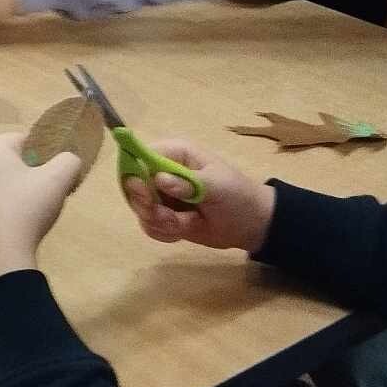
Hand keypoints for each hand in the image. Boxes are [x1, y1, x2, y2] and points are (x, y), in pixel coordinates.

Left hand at [0, 131, 87, 287]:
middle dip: (39, 175)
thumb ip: (69, 161)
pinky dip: (14, 210)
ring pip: (10, 183)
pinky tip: (24, 227)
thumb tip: (70, 161)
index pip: (29, 140)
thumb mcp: (57, 179)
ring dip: (27, 194)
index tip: (62, 176)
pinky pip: (0, 203)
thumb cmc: (26, 206)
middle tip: (53, 194)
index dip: (50, 155)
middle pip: (18, 162)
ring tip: (40, 213)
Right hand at [121, 139, 276, 252]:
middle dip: (149, 206)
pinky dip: (163, 232)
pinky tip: (182, 231)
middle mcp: (160, 172)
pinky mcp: (163, 216)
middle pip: (133, 187)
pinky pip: (148, 225)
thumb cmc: (238, 196)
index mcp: (173, 154)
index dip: (135, 176)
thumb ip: (188, 182)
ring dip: (160, 222)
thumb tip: (160, 179)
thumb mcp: (217, 186)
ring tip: (185, 224)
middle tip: (169, 218)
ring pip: (140, 209)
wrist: (253, 224)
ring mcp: (161, 196)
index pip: (138, 158)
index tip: (146, 196)